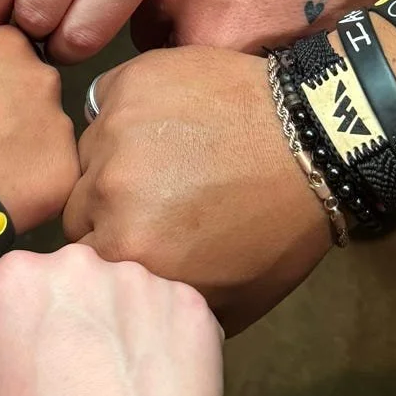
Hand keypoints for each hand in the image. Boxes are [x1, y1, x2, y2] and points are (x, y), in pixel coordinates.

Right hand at [0, 26, 78, 236]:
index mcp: (11, 44)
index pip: (19, 54)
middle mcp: (43, 77)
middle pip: (40, 92)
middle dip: (19, 113)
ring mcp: (59, 124)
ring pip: (51, 135)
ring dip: (29, 149)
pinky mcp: (65, 169)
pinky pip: (55, 175)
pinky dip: (36, 185)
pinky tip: (2, 191)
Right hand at [0, 242, 223, 395]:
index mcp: (20, 278)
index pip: (18, 286)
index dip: (26, 328)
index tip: (39, 366)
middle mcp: (82, 263)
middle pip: (75, 281)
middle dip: (78, 315)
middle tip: (84, 377)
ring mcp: (144, 281)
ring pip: (127, 296)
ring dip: (125, 326)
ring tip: (126, 388)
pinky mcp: (192, 306)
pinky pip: (173, 316)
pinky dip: (169, 343)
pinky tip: (160, 387)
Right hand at [65, 49, 331, 334]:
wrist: (316, 142)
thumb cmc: (278, 229)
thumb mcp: (228, 305)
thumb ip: (162, 312)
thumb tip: (132, 313)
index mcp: (125, 252)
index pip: (85, 263)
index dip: (113, 255)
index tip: (141, 243)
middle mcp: (107, 191)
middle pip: (78, 209)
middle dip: (109, 211)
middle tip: (156, 202)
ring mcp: (115, 130)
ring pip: (89, 156)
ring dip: (114, 162)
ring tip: (166, 159)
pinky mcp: (129, 82)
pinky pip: (106, 103)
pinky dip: (127, 114)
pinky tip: (167, 122)